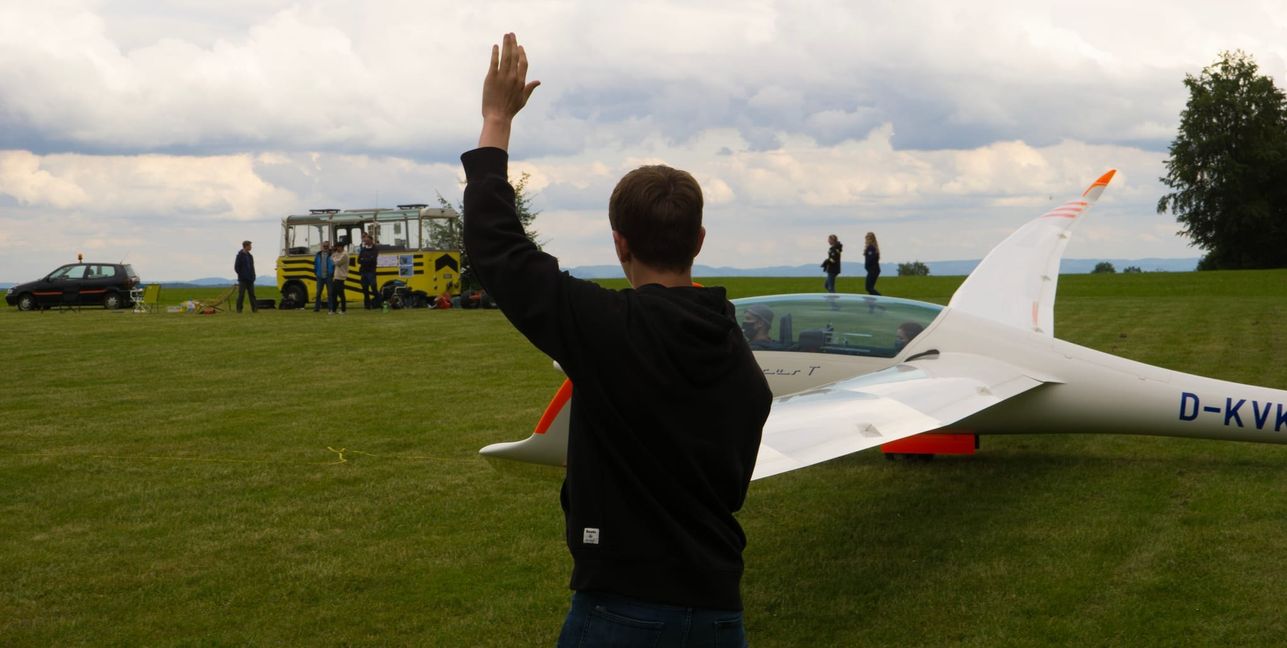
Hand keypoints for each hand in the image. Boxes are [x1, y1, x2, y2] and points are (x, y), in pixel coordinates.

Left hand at [479, 33, 539, 149]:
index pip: (523, 63)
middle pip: (514, 56)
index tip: (519, 46)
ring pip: (505, 56)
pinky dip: (495, 53)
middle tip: (512, 34)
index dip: (522, 54)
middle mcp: (513, 77)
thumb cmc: (510, 110)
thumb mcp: (523, 100)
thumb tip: (538, 81)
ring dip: (506, 44)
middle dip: (513, 44)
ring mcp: (502, 77)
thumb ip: (530, 88)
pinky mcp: (492, 77)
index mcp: (521, 82)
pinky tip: (496, 46)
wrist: (497, 116)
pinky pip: (494, 62)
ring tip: (506, 35)